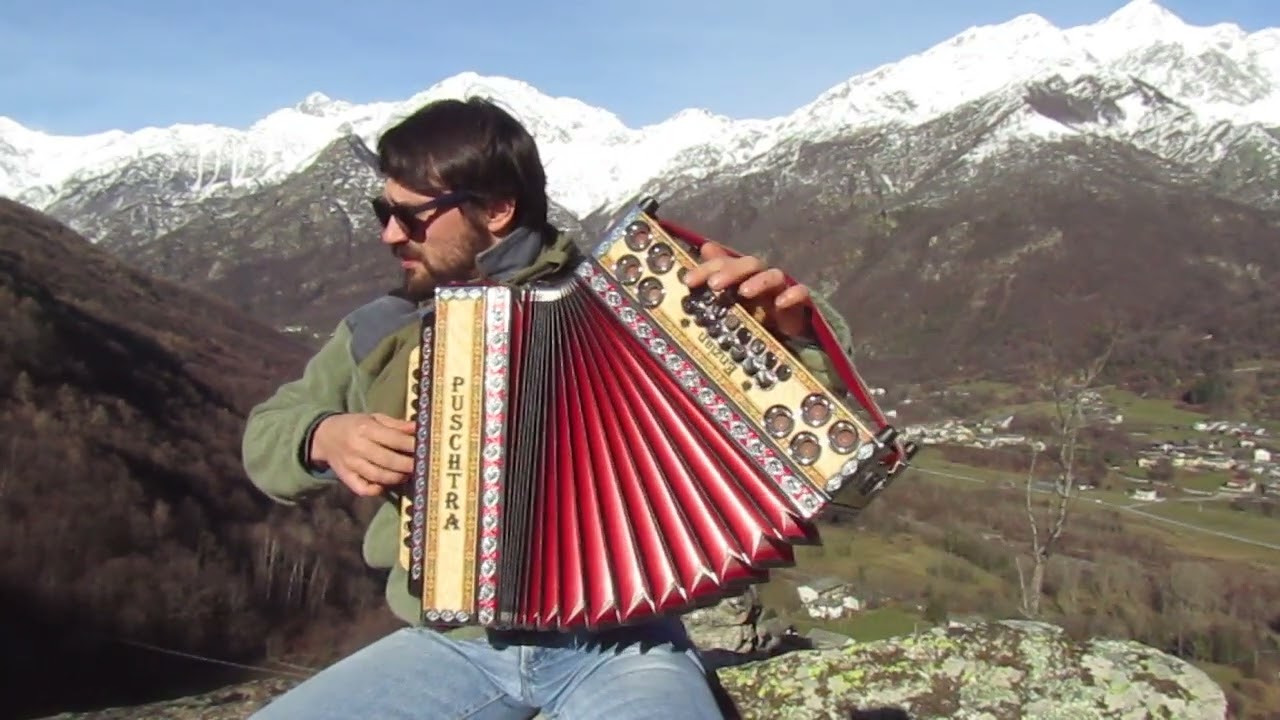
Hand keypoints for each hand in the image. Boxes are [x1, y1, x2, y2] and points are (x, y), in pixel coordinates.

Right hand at [309, 412, 416, 496]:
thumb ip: (396, 425)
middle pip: (388, 460)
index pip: (394, 439)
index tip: (427, 449)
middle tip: (422, 466)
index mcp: (366, 429)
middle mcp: (358, 447)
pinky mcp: (345, 477)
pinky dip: (375, 490)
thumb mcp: (374, 418)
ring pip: (378, 476)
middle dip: (408, 465)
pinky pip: (362, 488)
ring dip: (397, 478)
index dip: (412, 445)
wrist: (324, 435)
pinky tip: (385, 486)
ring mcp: (351, 464)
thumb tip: (418, 428)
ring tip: (408, 474)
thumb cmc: (355, 425)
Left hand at [682, 241, 811, 338]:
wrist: (785, 334)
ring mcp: (781, 289)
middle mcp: (761, 277)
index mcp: (742, 275)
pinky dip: (792, 295)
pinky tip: (780, 303)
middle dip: (731, 271)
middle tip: (714, 284)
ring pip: (773, 276)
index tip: (688, 281)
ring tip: (744, 292)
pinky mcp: (799, 304)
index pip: (724, 263)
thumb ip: (717, 275)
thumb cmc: (755, 314)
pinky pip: (800, 293)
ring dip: (758, 281)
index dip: (705, 269)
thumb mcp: (730, 299)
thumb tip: (705, 247)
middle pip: (749, 264)